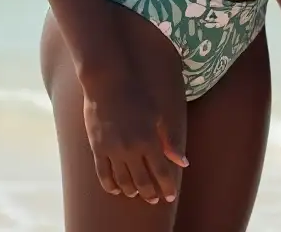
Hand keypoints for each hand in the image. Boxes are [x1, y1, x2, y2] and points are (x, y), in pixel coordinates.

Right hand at [80, 57, 187, 203]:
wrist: (108, 81)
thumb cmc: (136, 93)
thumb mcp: (157, 114)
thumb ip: (169, 139)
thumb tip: (183, 162)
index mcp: (149, 140)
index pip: (161, 172)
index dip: (167, 186)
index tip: (170, 195)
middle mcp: (131, 149)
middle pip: (142, 180)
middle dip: (150, 193)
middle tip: (154, 200)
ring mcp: (113, 150)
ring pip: (123, 180)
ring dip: (132, 191)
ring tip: (136, 194)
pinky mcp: (97, 148)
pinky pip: (103, 173)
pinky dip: (110, 185)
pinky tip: (115, 190)